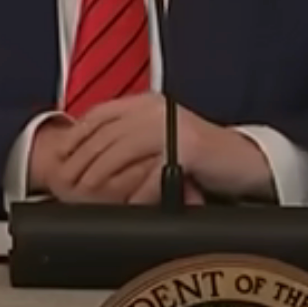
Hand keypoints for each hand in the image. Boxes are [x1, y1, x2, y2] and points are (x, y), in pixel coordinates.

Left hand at [31, 118, 208, 204]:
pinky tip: (127, 204)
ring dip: (100, 175)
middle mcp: (156, 109)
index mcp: (146, 102)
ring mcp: (172, 126)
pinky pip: (152, 172)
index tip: (60, 157)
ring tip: (87, 194)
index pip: (100, 114)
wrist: (247, 163)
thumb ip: (130, 138)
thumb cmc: (202, 157)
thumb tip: (89, 155)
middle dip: (82, 160)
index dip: (76, 135)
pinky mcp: (188, 147)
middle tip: (66, 184)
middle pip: (106, 133)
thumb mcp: (160, 138)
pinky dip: (136, 191)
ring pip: (122, 150)